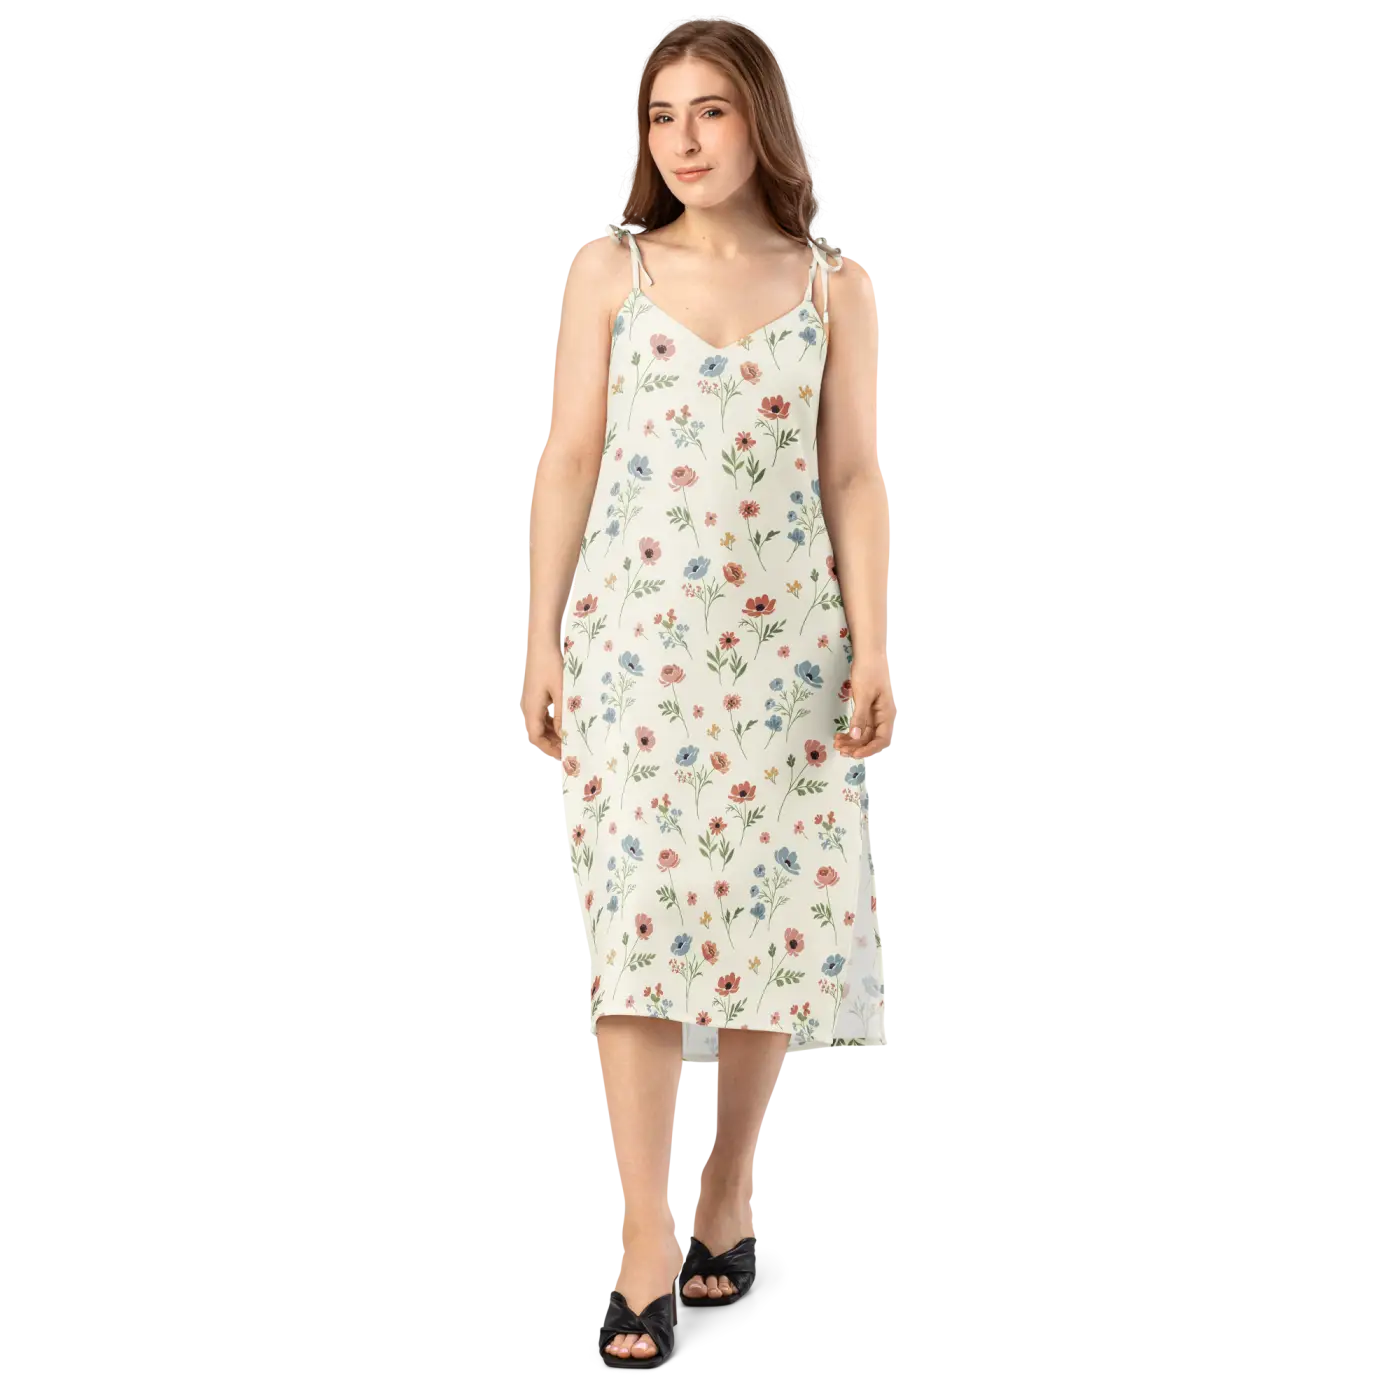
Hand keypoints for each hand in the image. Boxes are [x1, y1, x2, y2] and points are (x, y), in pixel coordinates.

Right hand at [522, 639, 564, 760]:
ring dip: (554, 732)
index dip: (549, 749)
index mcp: (531, 708)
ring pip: (540, 723)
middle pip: (537, 732)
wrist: (543, 639)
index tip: (566, 755)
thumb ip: (562, 714)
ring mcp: (532, 698)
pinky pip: (543, 712)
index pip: (535, 737)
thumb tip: (565, 735)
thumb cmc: (551, 663)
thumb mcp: (561, 690)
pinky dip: (554, 720)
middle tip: (572, 748)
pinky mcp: (537, 691)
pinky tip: (568, 718)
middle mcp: (528, 706)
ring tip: (572, 736)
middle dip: (553, 743)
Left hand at [834, 660, 894, 761]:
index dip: (869, 750)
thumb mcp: (864, 694)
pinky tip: (840, 735)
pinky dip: (851, 732)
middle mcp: (883, 717)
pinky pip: (861, 726)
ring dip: (852, 741)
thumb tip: (856, 737)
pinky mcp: (867, 709)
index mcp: (887, 714)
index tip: (854, 754)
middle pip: (872, 739)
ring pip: (865, 734)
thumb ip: (860, 716)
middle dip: (857, 747)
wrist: (869, 653)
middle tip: (840, 749)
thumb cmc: (869, 671)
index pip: (882, 740)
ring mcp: (875, 713)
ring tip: (837, 744)